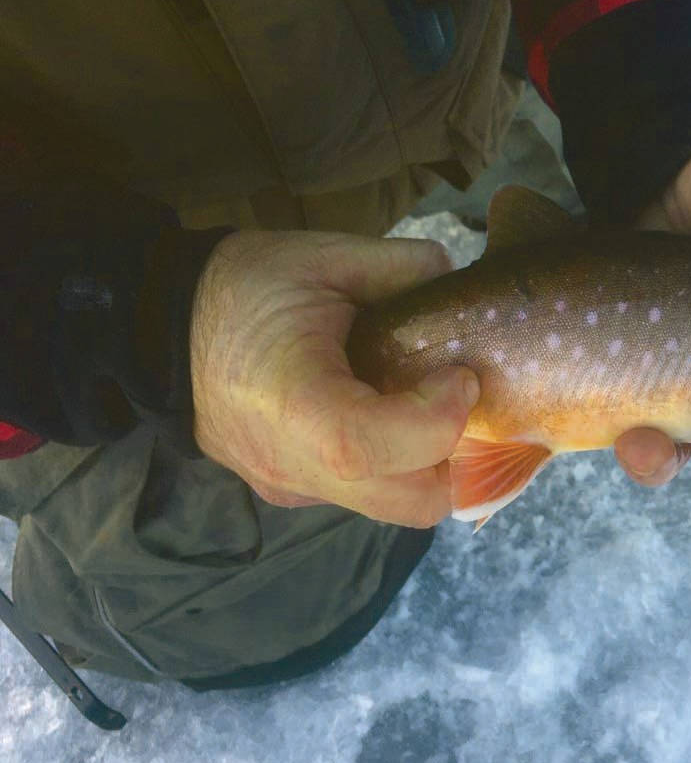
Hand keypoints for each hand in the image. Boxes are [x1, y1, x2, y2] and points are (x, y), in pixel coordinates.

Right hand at [191, 231, 478, 525]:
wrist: (159, 326)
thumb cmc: (242, 286)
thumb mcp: (323, 256)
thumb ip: (401, 267)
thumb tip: (452, 281)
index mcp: (294, 406)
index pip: (386, 448)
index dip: (443, 418)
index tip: (460, 374)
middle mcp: (292, 466)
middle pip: (412, 504)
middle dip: (458, 457)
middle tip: (461, 399)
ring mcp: (291, 488)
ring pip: (395, 506)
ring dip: (431, 463)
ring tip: (430, 403)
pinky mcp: (291, 492)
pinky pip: (365, 493)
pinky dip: (396, 464)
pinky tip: (389, 412)